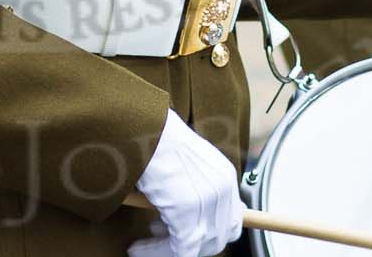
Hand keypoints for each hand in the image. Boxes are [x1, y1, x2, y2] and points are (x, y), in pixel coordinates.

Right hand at [129, 110, 242, 256]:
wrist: (146, 127)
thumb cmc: (159, 138)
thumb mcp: (189, 160)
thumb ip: (200, 185)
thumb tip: (192, 215)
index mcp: (226, 178)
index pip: (233, 223)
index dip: (212, 235)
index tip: (192, 239)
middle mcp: (222, 192)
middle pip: (217, 239)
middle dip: (191, 247)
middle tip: (163, 240)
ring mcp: (206, 204)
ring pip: (196, 248)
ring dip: (166, 250)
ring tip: (143, 246)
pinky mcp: (186, 214)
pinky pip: (179, 249)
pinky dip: (156, 252)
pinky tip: (138, 248)